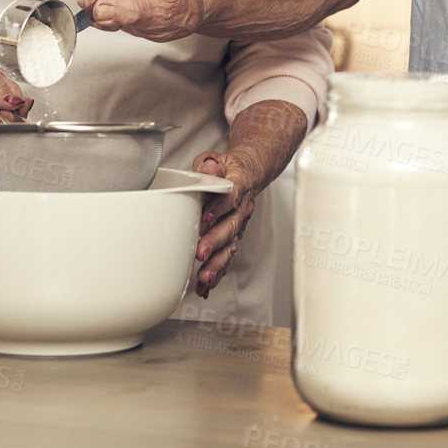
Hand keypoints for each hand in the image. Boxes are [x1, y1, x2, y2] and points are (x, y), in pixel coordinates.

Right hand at [78, 0, 202, 41]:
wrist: (187, 4)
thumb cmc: (180, 9)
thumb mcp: (162, 17)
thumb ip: (131, 12)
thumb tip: (99, 9)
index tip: (105, 18)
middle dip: (96, 3)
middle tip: (115, 20)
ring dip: (96, 3)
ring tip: (119, 13)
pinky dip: (98, 0)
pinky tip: (116, 6)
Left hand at [191, 150, 256, 298]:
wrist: (247, 175)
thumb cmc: (227, 169)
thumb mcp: (217, 159)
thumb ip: (210, 164)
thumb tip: (209, 167)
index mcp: (239, 185)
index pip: (231, 196)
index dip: (219, 207)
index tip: (205, 218)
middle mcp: (241, 209)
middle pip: (231, 226)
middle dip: (215, 242)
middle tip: (200, 252)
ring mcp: (238, 226)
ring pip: (230, 247)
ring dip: (217, 264)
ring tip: (204, 278)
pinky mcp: (233, 239)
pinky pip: (226, 258)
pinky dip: (217, 274)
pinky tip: (204, 288)